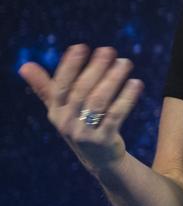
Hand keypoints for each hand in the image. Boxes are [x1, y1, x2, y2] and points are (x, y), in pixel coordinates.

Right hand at [18, 44, 144, 174]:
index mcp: (55, 112)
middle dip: (95, 69)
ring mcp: (84, 133)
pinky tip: (136, 83)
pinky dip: (126, 98)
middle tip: (109, 50)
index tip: (81, 47)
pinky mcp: (103, 140)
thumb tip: (24, 66)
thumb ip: (45, 87)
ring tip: (125, 62)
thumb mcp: (61, 109)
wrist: (99, 158)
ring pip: (99, 102)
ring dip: (113, 79)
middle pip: (81, 92)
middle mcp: (66, 123)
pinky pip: (116, 115)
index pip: (60, 86)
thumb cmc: (79, 125)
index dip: (69, 66)